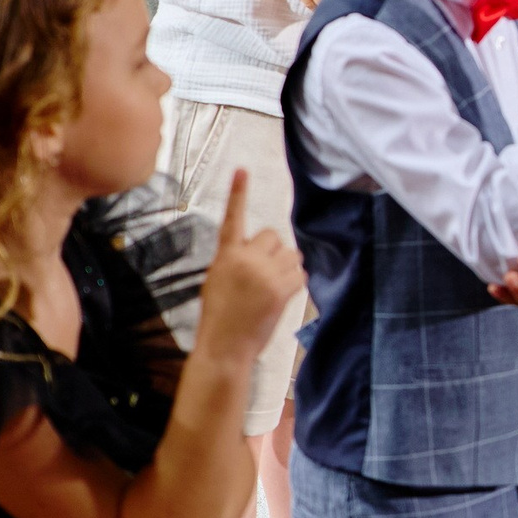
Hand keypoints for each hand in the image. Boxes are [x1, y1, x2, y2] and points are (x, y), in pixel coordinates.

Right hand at [191, 170, 304, 372]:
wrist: (224, 347)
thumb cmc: (219, 316)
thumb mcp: (217, 281)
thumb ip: (235, 260)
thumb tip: (258, 250)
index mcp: (225, 256)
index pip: (233, 219)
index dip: (238, 194)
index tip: (242, 170)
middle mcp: (245, 259)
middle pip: (272, 235)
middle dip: (271, 251)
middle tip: (261, 275)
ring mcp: (264, 273)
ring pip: (290, 253)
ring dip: (285, 267)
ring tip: (268, 288)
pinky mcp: (281, 288)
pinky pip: (300, 273)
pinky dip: (295, 282)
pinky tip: (279, 296)